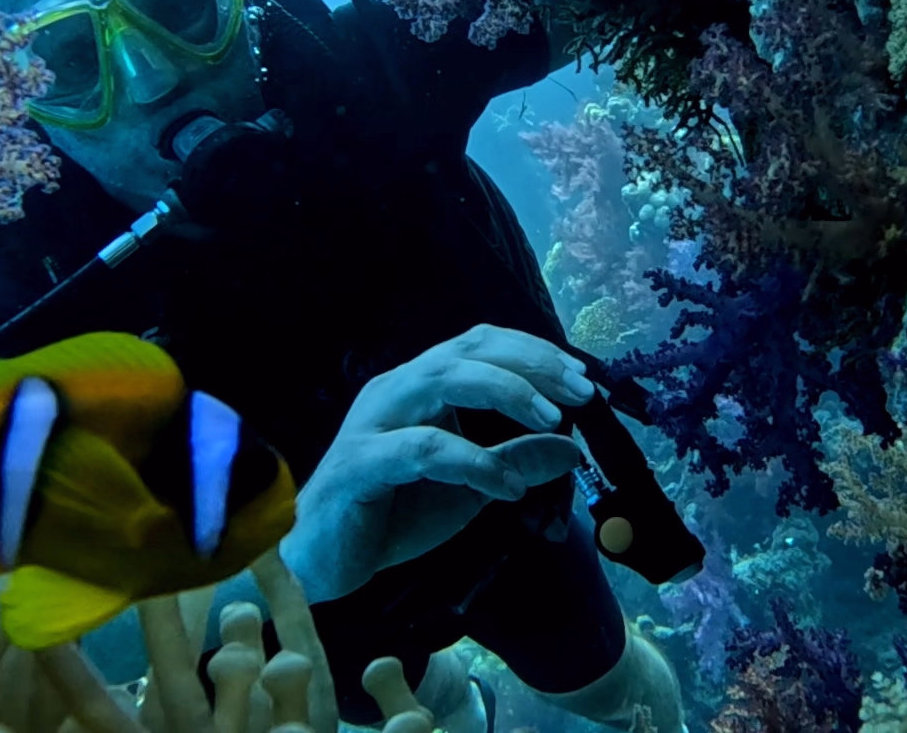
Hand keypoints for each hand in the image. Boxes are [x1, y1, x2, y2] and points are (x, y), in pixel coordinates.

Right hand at [280, 324, 592, 602]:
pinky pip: (423, 449)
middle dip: (531, 364)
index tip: (584, 380)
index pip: (480, 345)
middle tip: (580, 393)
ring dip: (506, 393)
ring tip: (553, 421)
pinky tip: (508, 488)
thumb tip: (572, 449)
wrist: (322, 562)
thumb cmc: (391, 515)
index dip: (534, 353)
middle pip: (467, 351)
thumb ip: (513, 462)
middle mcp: (395, 391)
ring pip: (443, 381)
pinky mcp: (360, 464)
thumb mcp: (469, 487)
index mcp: (418, 387)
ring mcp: (374, 423)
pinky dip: (473, 462)